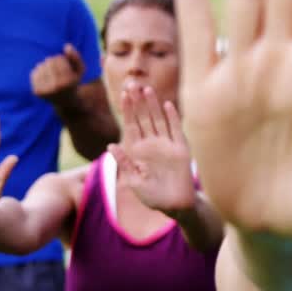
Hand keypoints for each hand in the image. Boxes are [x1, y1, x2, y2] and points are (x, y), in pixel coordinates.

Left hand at [31, 44, 84, 102]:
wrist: (66, 102)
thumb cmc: (73, 82)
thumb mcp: (80, 70)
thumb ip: (76, 57)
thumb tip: (66, 46)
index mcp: (68, 82)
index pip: (60, 59)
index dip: (62, 59)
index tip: (66, 65)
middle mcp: (56, 87)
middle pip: (49, 61)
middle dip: (53, 61)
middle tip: (58, 68)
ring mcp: (45, 90)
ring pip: (40, 65)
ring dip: (46, 66)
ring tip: (52, 73)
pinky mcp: (37, 92)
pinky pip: (34, 72)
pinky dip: (39, 72)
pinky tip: (46, 77)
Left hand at [107, 86, 195, 217]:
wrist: (175, 206)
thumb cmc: (152, 197)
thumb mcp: (133, 181)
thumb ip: (124, 163)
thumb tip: (111, 145)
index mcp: (138, 151)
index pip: (131, 125)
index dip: (127, 110)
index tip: (123, 94)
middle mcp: (152, 144)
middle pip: (144, 119)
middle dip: (138, 103)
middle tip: (133, 84)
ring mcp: (167, 145)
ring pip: (159, 120)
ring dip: (153, 106)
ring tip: (147, 90)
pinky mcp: (181, 149)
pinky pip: (176, 130)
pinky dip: (172, 118)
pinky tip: (168, 105)